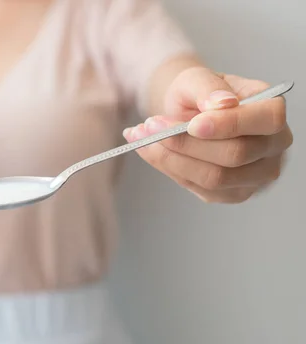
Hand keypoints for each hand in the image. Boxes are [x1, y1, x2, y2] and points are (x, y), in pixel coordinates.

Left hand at [123, 67, 292, 202]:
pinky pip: (198, 187)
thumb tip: (221, 104)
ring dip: (170, 158)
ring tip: (142, 137)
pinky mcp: (232, 193)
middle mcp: (273, 146)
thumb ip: (207, 88)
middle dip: (186, 143)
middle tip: (148, 126)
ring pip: (214, 178)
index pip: (266, 120)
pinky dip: (169, 168)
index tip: (192, 124)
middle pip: (235, 155)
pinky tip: (151, 151)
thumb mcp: (197, 79)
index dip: (228, 124)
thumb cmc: (199, 94)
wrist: (189, 113)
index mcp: (272, 110)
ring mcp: (256, 175)